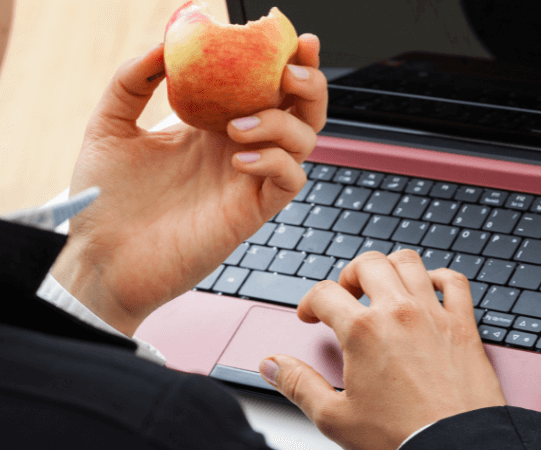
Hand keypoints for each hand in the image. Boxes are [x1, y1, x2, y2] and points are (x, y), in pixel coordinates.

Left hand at [51, 34, 326, 336]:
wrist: (98, 255)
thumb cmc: (104, 198)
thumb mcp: (109, 125)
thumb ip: (132, 80)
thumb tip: (163, 44)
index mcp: (214, 126)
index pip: (266, 87)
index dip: (287, 60)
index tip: (289, 35)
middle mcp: (240, 149)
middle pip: (302, 111)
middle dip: (309, 84)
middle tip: (290, 70)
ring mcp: (249, 180)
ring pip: (304, 143)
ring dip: (282, 122)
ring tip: (236, 125)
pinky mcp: (252, 212)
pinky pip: (289, 180)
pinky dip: (274, 161)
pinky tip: (238, 158)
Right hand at [259, 251, 505, 449]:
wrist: (455, 447)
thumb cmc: (400, 436)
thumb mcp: (334, 417)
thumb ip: (298, 384)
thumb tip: (272, 365)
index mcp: (363, 331)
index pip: (324, 293)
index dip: (309, 302)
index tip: (311, 315)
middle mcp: (398, 313)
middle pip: (368, 264)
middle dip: (349, 274)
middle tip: (346, 294)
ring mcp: (433, 314)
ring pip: (409, 262)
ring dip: (390, 267)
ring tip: (383, 284)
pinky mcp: (463, 324)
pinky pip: (455, 282)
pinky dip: (441, 277)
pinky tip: (430, 287)